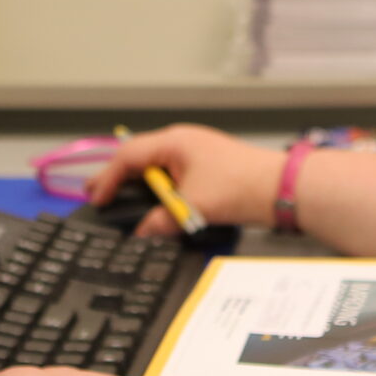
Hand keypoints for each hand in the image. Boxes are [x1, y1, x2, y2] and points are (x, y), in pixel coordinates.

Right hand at [94, 123, 285, 235]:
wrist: (280, 188)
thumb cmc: (241, 186)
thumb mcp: (193, 207)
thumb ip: (161, 221)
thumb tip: (142, 234)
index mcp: (174, 142)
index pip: (128, 156)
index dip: (108, 178)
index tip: (97, 198)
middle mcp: (182, 141)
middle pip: (139, 155)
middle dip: (116, 175)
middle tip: (96, 193)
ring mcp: (195, 152)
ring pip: (155, 163)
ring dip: (137, 180)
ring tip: (119, 197)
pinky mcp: (206, 165)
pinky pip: (171, 171)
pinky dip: (157, 185)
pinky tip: (153, 200)